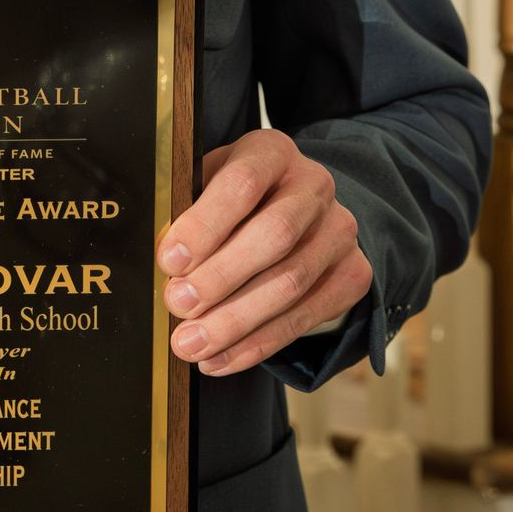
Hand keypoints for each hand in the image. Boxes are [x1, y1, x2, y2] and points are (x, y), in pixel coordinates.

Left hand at [156, 130, 370, 376]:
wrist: (300, 212)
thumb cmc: (236, 201)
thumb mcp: (209, 185)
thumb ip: (186, 210)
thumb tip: (160, 258)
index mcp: (272, 152)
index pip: (243, 183)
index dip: (205, 224)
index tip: (170, 262)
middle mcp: (314, 186)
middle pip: (273, 235)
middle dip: (220, 277)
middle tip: (178, 306)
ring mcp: (339, 231)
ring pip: (290, 282)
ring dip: (234, 321)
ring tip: (190, 343)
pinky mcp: (353, 274)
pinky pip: (305, 317)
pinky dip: (257, 344)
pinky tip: (219, 359)